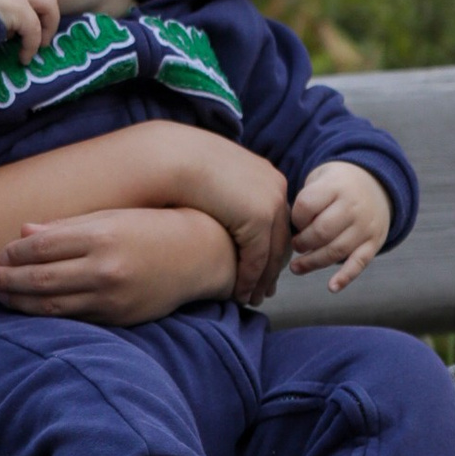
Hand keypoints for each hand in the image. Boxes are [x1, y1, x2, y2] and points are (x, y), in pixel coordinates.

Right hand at [0, 0, 62, 59]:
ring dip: (45, 31)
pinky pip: (34, 31)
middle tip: (43, 36)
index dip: (34, 6)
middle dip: (48, 17)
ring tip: (38, 49)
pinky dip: (32, 46)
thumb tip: (2, 25)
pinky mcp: (19, 8)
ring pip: (47, 8)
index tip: (32, 21)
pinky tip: (23, 58)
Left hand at [0, 205, 241, 325]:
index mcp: (101, 236)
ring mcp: (112, 298)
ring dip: (20, 302)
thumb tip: (22, 233)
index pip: (41, 247)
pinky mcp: (118, 318)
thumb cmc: (149, 228)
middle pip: (40, 280)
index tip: (0, 255)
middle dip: (8, 280)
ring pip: (52, 306)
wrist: (198, 255)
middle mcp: (105, 269)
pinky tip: (31, 308)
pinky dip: (46, 315)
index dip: (14, 254)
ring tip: (2, 295)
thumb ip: (65, 227)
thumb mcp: (110, 217)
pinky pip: (73, 319)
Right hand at [176, 137, 296, 303]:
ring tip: (252, 298)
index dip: (270, 247)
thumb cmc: (181, 164)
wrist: (174, 157)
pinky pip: (258, 258)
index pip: (276, 220)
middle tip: (264, 291)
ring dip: (263, 279)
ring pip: (274, 252)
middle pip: (281, 237)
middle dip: (272, 267)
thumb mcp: (214, 178)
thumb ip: (226, 193)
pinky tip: (240, 293)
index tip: (263, 269)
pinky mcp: (260, 218)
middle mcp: (276, 188)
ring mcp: (271, 202)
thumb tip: (221, 207)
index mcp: (266, 176)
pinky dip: (250, 279)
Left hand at [289, 157, 393, 293]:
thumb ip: (304, 200)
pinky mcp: (374, 242)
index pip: (307, 205)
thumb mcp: (319, 179)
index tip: (293, 223)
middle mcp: (353, 206)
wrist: (374, 185)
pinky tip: (332, 287)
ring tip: (296, 268)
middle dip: (302, 243)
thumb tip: (281, 229)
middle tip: (295, 245)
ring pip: (336, 250)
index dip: (295, 218)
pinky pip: (360, 262)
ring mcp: (365, 226)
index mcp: (335, 187)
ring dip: (313, 262)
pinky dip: (345, 277)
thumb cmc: (334, 186)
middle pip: (321, 231)